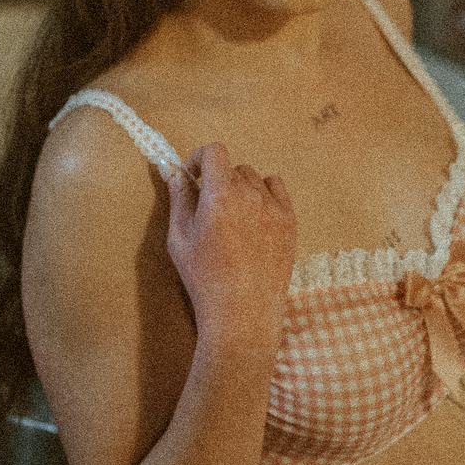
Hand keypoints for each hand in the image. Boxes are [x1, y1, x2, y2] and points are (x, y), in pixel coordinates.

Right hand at [165, 143, 296, 355]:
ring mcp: (273, 207)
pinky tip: (254, 216)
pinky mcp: (290, 221)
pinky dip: (264, 194)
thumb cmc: (205, 279)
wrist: (243, 313)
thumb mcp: (179, 239)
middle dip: (217, 180)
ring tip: (232, 218)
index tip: (193, 176)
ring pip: (254, 178)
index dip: (199, 158)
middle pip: (232, 167)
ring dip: (240, 188)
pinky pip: (277, 189)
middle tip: (209, 208)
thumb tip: (174, 171)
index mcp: (220, 195)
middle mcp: (250, 194)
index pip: (214, 151)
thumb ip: (178, 199)